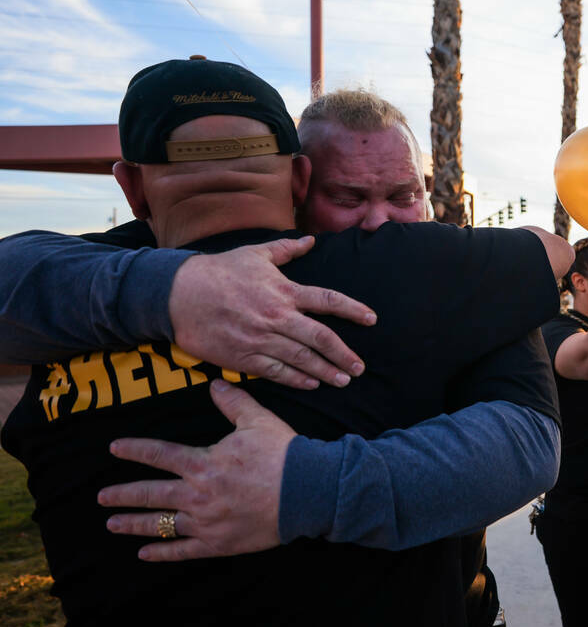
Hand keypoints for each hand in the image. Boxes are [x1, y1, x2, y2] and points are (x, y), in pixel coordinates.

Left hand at [99, 380, 294, 560]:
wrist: (307, 491)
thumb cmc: (282, 454)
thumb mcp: (257, 420)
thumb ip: (232, 402)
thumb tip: (214, 384)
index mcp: (203, 463)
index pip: (158, 454)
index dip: (134, 450)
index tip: (114, 449)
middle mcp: (197, 494)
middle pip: (149, 493)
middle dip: (122, 494)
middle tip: (102, 497)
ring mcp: (205, 522)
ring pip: (159, 524)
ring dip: (133, 524)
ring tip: (112, 523)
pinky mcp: (218, 543)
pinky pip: (182, 550)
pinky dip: (162, 552)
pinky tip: (144, 553)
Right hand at [169, 236, 376, 389]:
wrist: (176, 294)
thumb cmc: (218, 271)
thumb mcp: (254, 254)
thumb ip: (286, 250)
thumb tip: (310, 241)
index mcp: (284, 291)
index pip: (328, 300)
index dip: (353, 310)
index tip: (371, 319)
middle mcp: (277, 316)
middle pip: (321, 338)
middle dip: (344, 354)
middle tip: (359, 367)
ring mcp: (261, 339)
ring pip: (302, 360)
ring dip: (326, 372)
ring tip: (342, 380)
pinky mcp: (243, 357)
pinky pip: (277, 372)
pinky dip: (297, 380)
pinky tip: (312, 385)